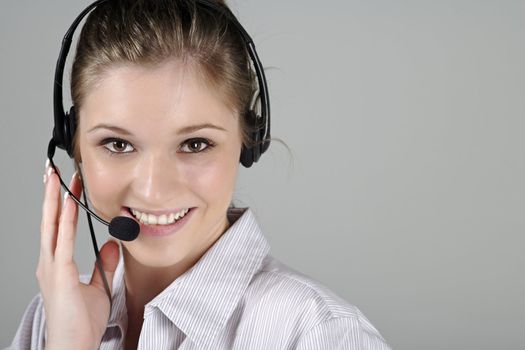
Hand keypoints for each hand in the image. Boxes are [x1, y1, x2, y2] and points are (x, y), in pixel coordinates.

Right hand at [37, 161, 119, 349]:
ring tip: (57, 177)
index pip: (58, 225)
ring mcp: (51, 267)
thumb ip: (103, 263)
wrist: (73, 346)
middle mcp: (49, 262)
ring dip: (55, 200)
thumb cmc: (81, 322)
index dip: (61, 203)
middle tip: (54, 170)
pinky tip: (69, 204)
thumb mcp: (98, 285)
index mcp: (57, 264)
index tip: (66, 183)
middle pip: (50, 220)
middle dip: (52, 194)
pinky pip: (63, 242)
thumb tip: (111, 243)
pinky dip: (66, 221)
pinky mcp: (59, 275)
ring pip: (52, 225)